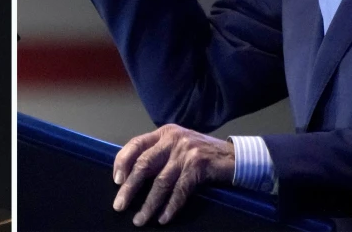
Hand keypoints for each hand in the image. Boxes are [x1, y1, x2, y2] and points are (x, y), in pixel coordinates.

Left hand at [112, 124, 235, 226]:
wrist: (235, 157)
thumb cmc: (203, 155)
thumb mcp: (179, 146)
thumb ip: (159, 154)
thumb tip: (132, 176)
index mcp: (164, 133)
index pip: (136, 144)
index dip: (122, 162)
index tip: (116, 181)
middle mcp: (173, 139)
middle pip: (144, 164)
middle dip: (130, 188)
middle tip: (119, 205)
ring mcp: (186, 151)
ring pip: (161, 182)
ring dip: (148, 204)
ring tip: (139, 220)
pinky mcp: (199, 165)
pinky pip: (180, 190)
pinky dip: (170, 207)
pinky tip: (163, 219)